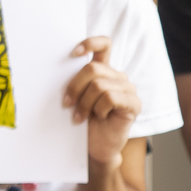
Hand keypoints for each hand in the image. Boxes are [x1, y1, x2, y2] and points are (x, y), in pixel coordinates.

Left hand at [65, 36, 140, 167]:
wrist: (94, 147)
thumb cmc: (83, 121)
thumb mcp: (76, 97)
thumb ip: (75, 81)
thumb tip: (56, 67)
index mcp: (104, 71)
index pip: (104, 44)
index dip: (90, 43)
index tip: (73, 53)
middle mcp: (118, 77)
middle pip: (93, 69)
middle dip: (75, 87)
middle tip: (67, 103)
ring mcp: (128, 89)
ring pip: (99, 85)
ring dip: (84, 103)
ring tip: (80, 116)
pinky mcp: (134, 104)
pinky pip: (110, 98)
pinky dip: (99, 109)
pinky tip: (98, 117)